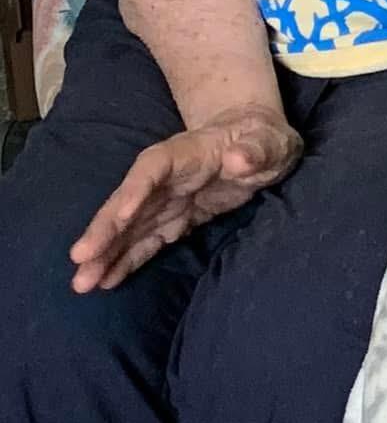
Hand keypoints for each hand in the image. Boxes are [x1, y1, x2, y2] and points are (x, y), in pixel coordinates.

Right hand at [70, 106, 301, 291]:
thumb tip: (237, 159)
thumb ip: (256, 150)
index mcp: (186, 152)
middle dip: (105, 229)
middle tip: (80, 258)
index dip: (137, 189)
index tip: (122, 215)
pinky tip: (107, 280)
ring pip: (131, 228)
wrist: (257, 144)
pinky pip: (146, 241)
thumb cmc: (263, 139)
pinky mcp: (175, 220)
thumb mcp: (270, 141)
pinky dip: (128, 260)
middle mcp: (167, 178)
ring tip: (82, 283)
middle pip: (129, 201)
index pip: (153, 168)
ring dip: (107, 253)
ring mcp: (168, 200)